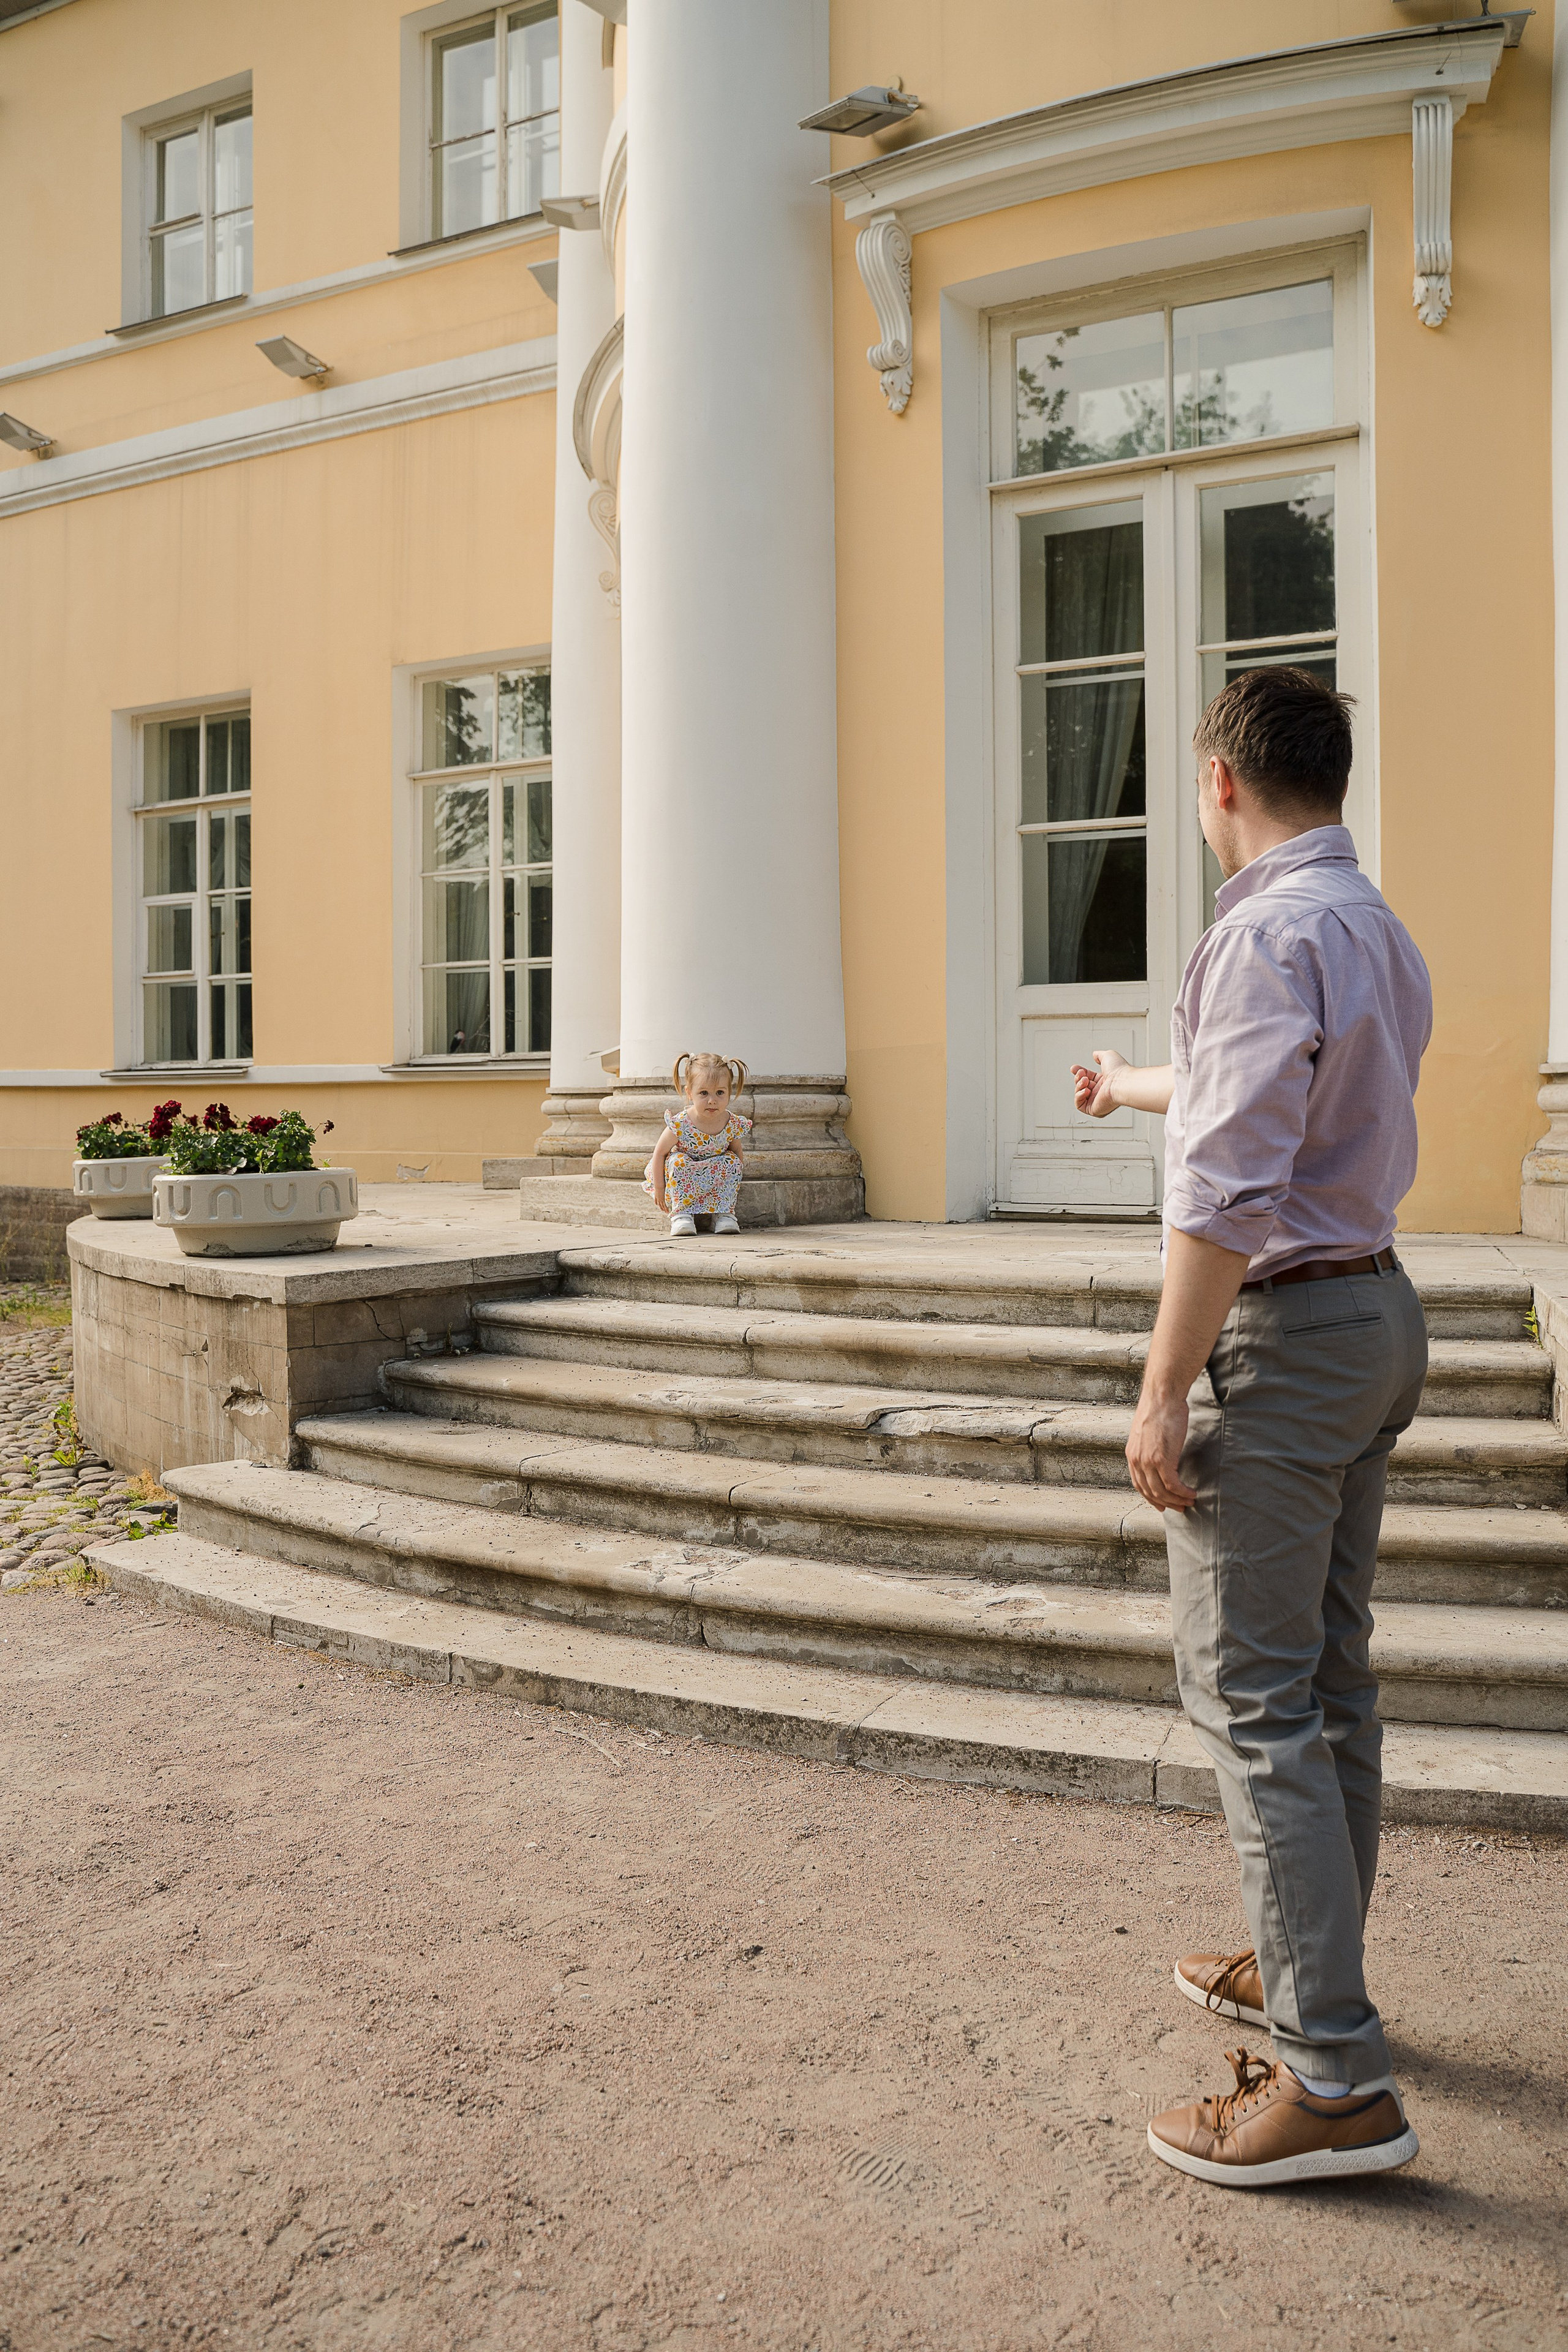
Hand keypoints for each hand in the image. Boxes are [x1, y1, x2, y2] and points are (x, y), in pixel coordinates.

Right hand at [1072, 1049, 1127, 1118]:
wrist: (1122, 1082)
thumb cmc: (1119, 1071)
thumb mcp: (1108, 1056)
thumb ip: (1099, 1055)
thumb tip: (1094, 1055)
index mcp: (1104, 1081)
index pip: (1088, 1077)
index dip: (1079, 1072)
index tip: (1074, 1068)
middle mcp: (1101, 1092)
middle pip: (1082, 1086)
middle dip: (1078, 1078)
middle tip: (1081, 1073)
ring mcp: (1098, 1101)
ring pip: (1079, 1095)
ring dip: (1078, 1086)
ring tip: (1085, 1080)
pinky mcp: (1095, 1109)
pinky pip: (1080, 1105)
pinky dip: (1079, 1097)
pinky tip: (1086, 1090)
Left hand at [1125, 1390, 1196, 1512]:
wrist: (1163, 1395)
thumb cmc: (1160, 1408)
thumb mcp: (1148, 1431)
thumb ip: (1150, 1446)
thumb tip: (1160, 1453)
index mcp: (1132, 1454)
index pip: (1138, 1484)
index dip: (1151, 1497)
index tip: (1162, 1505)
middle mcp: (1136, 1460)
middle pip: (1149, 1491)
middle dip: (1166, 1503)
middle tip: (1180, 1508)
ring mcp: (1147, 1461)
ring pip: (1161, 1491)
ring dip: (1177, 1500)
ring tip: (1190, 1501)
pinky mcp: (1161, 1459)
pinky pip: (1172, 1485)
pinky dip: (1182, 1492)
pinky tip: (1191, 1493)